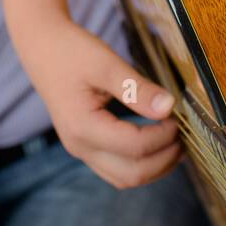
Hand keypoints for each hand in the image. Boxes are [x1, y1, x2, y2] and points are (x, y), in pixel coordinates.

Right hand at [22, 17, 181, 188]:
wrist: (42, 47)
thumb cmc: (71, 51)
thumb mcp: (106, 63)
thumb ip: (137, 89)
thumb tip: (169, 108)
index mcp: (83, 127)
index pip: (135, 147)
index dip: (163, 136)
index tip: (178, 117)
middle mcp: (79, 146)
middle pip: (132, 174)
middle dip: (164, 159)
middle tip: (184, 135)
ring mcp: (80, 149)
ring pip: (124, 178)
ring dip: (154, 167)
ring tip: (176, 144)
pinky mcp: (85, 145)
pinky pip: (116, 169)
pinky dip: (140, 163)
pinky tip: (157, 145)